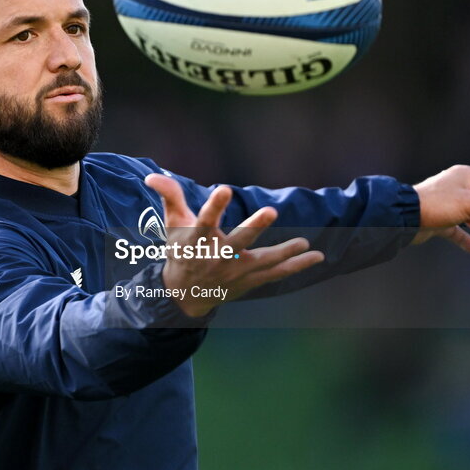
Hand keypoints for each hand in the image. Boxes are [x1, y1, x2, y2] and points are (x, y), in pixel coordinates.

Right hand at [145, 174, 324, 316]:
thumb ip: (169, 196)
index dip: (215, 205)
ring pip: (263, 261)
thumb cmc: (181, 251)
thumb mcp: (173, 224)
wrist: (185, 294)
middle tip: (271, 211)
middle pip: (238, 241)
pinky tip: (318, 256)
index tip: (225, 188)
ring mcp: (236, 270)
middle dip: (254, 227)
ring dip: (284, 252)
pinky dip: (297, 266)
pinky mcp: (250, 280)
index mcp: (198, 241)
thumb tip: (152, 175)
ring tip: (304, 243)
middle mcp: (218, 257)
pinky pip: (276, 273)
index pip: (205, 220)